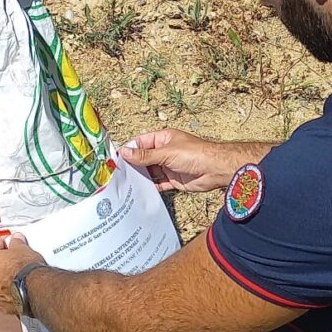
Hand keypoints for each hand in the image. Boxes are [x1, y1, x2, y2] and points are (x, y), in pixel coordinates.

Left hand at [0, 233, 46, 314]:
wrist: (34, 289)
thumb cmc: (25, 270)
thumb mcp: (22, 248)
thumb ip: (16, 243)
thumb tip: (17, 241)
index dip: (0, 242)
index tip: (8, 242)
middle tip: (12, 255)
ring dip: (1, 275)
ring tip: (16, 271)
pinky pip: (0, 293)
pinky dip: (6, 289)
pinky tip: (17, 284)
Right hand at [120, 129, 273, 191]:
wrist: (215, 169)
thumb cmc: (195, 154)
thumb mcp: (166, 153)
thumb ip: (145, 156)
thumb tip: (125, 153)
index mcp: (163, 139)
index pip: (141, 143)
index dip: (129, 150)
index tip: (116, 159)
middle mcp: (165, 152)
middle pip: (144, 159)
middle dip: (133, 166)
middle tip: (117, 174)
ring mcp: (169, 166)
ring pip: (150, 172)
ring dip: (141, 177)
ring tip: (125, 185)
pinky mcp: (174, 180)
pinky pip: (159, 184)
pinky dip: (151, 187)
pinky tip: (140, 192)